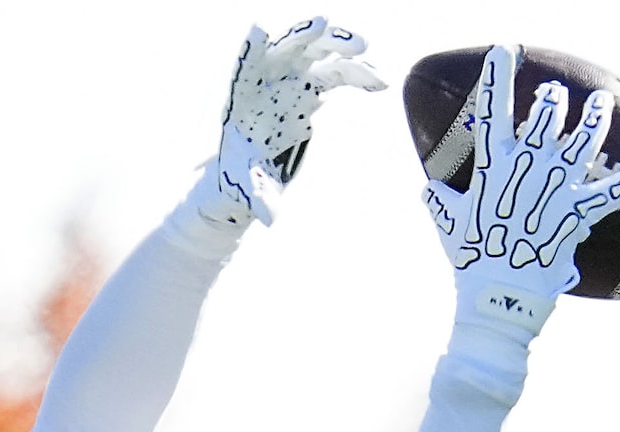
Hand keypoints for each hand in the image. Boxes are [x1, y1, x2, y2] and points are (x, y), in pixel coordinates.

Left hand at [194, 17, 385, 229]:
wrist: (251, 176)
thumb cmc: (239, 179)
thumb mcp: (245, 191)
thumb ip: (257, 198)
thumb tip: (269, 218)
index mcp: (242, 97)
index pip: (244, 66)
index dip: (251, 48)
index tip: (259, 29)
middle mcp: (267, 81)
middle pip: (287, 47)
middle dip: (307, 35)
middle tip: (328, 25)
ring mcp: (291, 81)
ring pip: (318, 53)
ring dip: (341, 48)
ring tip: (366, 51)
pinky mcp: (310, 89)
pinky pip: (337, 74)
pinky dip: (358, 75)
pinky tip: (380, 81)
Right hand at [423, 45, 619, 337]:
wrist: (498, 298)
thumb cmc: (472, 262)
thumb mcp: (449, 227)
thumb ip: (441, 204)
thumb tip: (428, 192)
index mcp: (494, 167)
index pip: (493, 111)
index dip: (498, 76)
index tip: (504, 49)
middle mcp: (527, 168)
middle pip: (547, 117)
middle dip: (554, 98)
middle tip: (557, 94)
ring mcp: (554, 188)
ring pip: (583, 140)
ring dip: (595, 117)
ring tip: (602, 101)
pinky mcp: (576, 213)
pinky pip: (611, 192)